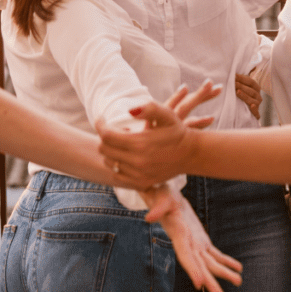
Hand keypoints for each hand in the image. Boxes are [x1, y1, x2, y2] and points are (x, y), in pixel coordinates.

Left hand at [96, 83, 220, 185]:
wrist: (190, 154)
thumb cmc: (176, 131)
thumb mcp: (167, 114)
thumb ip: (149, 108)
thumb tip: (129, 111)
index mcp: (140, 143)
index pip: (106, 135)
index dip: (100, 125)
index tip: (102, 119)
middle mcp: (137, 162)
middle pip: (104, 149)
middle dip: (105, 137)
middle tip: (117, 131)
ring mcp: (138, 175)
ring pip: (109, 162)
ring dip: (111, 151)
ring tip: (125, 143)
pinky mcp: (141, 183)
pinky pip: (117, 175)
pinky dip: (117, 165)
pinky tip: (127, 156)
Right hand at [141, 185, 241, 291]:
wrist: (164, 194)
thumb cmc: (162, 194)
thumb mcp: (161, 197)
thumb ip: (158, 208)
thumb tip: (149, 218)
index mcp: (178, 235)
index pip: (185, 256)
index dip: (192, 269)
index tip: (200, 285)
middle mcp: (186, 243)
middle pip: (199, 265)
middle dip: (210, 281)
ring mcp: (195, 243)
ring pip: (210, 262)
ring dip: (224, 272)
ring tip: (238, 281)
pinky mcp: (201, 239)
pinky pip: (214, 253)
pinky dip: (226, 260)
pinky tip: (237, 268)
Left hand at [234, 71, 261, 119]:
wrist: (242, 113)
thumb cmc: (242, 95)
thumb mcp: (242, 86)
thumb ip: (242, 78)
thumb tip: (248, 66)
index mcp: (256, 88)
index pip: (250, 81)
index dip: (242, 78)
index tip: (233, 76)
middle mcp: (258, 96)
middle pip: (251, 90)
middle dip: (241, 86)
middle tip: (233, 83)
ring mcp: (257, 105)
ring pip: (253, 100)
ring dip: (245, 96)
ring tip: (237, 92)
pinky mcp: (255, 114)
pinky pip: (257, 113)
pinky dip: (254, 110)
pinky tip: (251, 106)